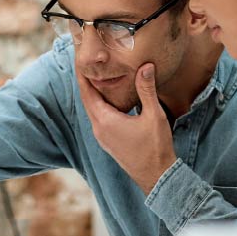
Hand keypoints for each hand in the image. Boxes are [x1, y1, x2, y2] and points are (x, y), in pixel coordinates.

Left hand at [77, 63, 176, 194]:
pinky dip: (99, 105)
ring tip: (96, 76)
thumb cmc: (155, 147)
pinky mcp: (109, 142)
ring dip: (92, 93)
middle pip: (87, 100)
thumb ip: (147, 90)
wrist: (157, 176)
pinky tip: (108, 98)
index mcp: (105, 121)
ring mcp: (102, 137)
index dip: (82, 75)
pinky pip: (99, 118)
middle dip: (85, 81)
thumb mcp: (153, 115)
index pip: (87, 92)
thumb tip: (145, 66)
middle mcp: (99, 129)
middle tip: (85, 63)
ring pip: (93, 110)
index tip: (79, 59)